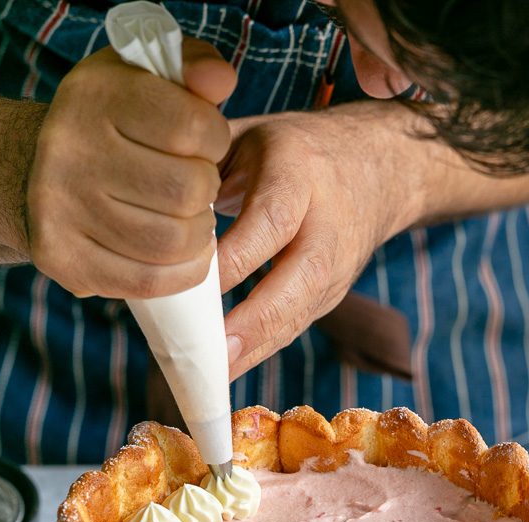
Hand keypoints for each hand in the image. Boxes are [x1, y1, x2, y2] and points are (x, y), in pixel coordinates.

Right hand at [26, 40, 235, 298]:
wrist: (30, 170)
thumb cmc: (109, 123)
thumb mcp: (144, 76)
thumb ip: (192, 66)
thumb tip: (220, 83)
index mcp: (94, 96)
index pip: (191, 127)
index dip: (215, 140)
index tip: (206, 144)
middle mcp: (69, 150)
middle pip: (185, 190)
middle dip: (207, 191)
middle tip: (197, 186)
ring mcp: (61, 210)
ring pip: (171, 242)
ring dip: (198, 235)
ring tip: (191, 219)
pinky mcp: (64, 260)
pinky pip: (148, 281)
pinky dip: (182, 273)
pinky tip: (186, 256)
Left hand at [216, 104, 423, 378]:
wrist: (379, 168)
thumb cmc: (293, 151)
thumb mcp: (252, 136)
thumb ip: (205, 164)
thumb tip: (148, 205)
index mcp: (299, 174)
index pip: (270, 222)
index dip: (235, 259)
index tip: (191, 286)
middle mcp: (325, 225)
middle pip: (298, 280)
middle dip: (255, 321)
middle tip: (214, 355)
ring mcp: (335, 267)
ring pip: (298, 314)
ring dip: (254, 349)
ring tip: (211, 378)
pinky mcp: (331, 296)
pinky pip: (293, 326)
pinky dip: (259, 351)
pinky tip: (223, 372)